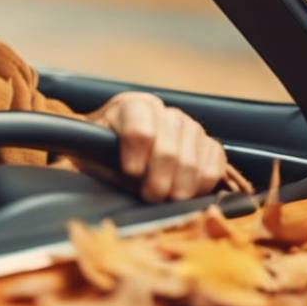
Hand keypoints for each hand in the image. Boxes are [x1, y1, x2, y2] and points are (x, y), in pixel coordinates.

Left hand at [87, 91, 252, 201]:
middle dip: (160, 176)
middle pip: (169, 145)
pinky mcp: (207, 143)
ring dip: (182, 182)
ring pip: (193, 154)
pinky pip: (215, 159)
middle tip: (151, 196)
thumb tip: (126, 175)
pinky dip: (204, 180)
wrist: (118, 152)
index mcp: (130, 107)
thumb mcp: (91, 152)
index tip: (131, 172)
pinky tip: (190, 192)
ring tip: (170, 198)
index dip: (136, 152)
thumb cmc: (102, 154)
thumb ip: (101, 159)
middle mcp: (162, 112)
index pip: (139, 126)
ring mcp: (188, 126)